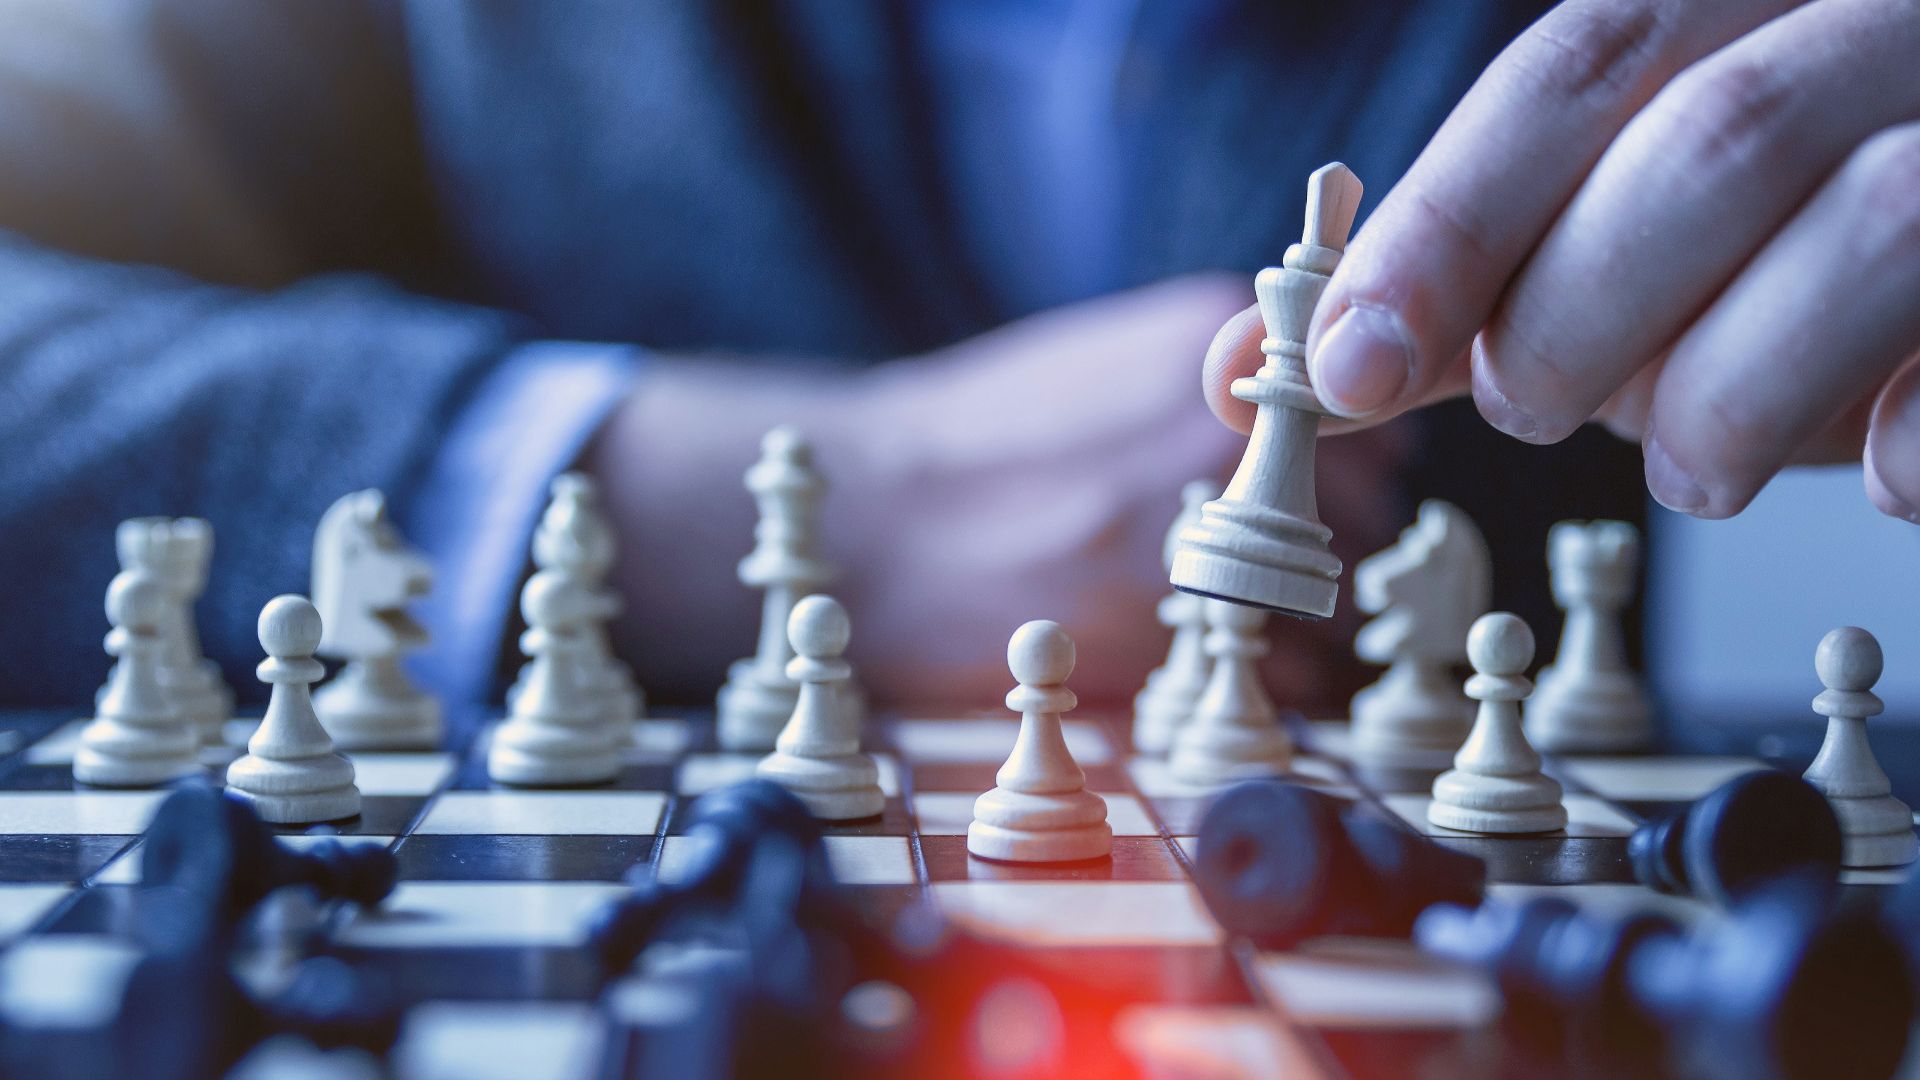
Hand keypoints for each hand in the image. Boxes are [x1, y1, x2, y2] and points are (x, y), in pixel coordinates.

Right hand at [592, 275, 1404, 707]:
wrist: (870, 520)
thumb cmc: (976, 446)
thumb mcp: (1101, 362)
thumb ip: (1213, 385)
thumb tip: (1305, 426)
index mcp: (1213, 349)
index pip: (1371, 418)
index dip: (1343, 471)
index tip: (1306, 499)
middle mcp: (1227, 434)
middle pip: (1365, 512)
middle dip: (1323, 551)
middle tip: (1254, 573)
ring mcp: (1205, 531)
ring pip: (1335, 603)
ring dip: (1301, 625)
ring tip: (1222, 623)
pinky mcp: (1173, 633)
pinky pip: (1290, 677)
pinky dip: (1270, 687)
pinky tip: (1200, 664)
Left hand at [1204, 0, 1919, 521]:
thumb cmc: (1763, 262)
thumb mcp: (1595, 255)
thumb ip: (1439, 299)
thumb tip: (1242, 372)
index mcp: (1745, 2)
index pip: (1575, 68)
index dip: (1447, 224)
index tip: (1344, 367)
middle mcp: (1884, 31)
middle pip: (1712, 140)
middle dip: (1580, 315)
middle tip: (1536, 403)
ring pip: (1871, 226)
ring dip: (1726, 396)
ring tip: (1693, 467)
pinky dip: (1910, 445)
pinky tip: (1878, 475)